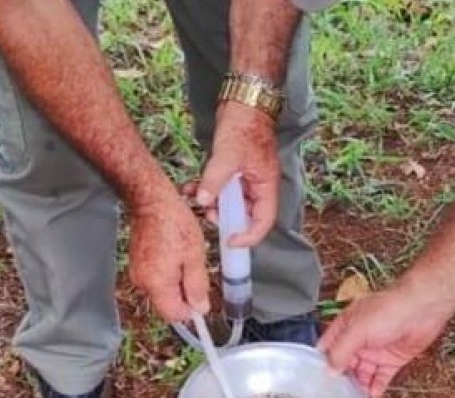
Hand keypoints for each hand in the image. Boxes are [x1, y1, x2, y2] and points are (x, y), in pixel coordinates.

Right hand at [128, 191, 209, 322]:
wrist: (151, 201)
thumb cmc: (173, 222)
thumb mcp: (195, 255)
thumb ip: (197, 285)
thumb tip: (200, 307)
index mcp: (157, 283)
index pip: (175, 315)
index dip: (191, 310)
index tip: (202, 298)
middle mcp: (142, 282)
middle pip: (167, 304)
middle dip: (184, 294)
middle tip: (194, 270)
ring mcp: (137, 272)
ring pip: (162, 290)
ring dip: (176, 281)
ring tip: (184, 258)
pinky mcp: (136, 263)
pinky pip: (154, 277)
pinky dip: (166, 272)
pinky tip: (174, 253)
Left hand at [195, 102, 279, 246]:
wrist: (242, 101)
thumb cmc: (244, 126)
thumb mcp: (228, 155)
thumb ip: (215, 180)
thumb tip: (202, 202)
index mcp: (265, 186)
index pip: (263, 221)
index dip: (248, 236)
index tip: (229, 239)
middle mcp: (257, 186)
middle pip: (243, 214)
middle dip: (223, 218)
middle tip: (207, 214)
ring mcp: (244, 178)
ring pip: (227, 202)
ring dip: (210, 203)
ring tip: (193, 198)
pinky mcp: (231, 170)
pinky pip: (218, 187)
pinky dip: (204, 189)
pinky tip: (188, 187)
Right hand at [317, 282, 454, 397]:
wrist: (422, 310)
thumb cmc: (388, 311)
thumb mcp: (357, 330)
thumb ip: (341, 351)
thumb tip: (329, 370)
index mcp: (346, 326)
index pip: (328, 346)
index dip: (322, 361)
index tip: (318, 379)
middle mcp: (359, 339)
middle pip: (345, 363)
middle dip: (341, 377)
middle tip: (336, 395)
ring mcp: (376, 350)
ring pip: (363, 372)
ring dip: (359, 384)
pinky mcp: (393, 359)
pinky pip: (381, 376)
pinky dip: (377, 386)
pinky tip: (372, 395)